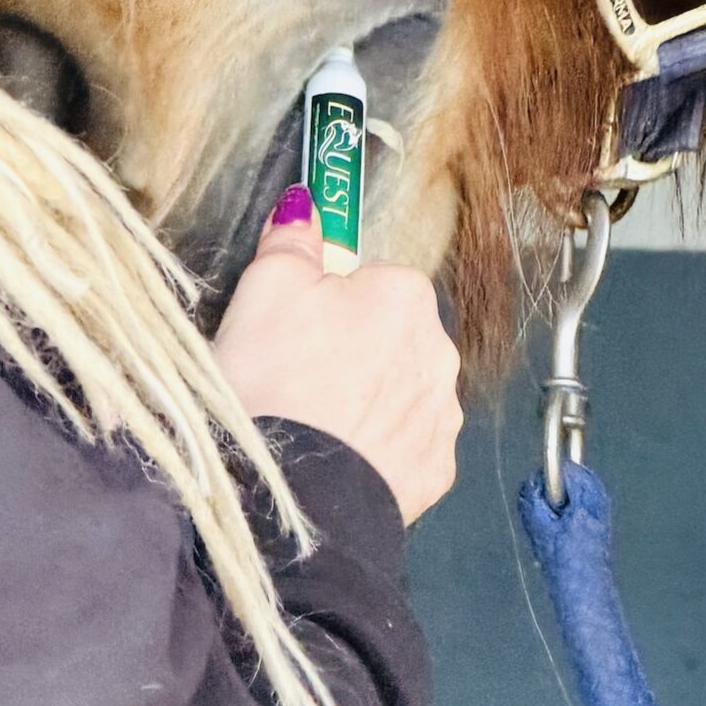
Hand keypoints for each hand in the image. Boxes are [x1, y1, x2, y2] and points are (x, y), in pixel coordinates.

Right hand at [213, 195, 462, 522]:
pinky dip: (379, 452)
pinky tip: (340, 460)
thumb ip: (291, 240)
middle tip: (297, 380)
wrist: (291, 498)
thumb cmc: (276, 384)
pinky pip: (406, 448)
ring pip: (402, 393)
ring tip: (316, 427)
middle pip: (391, 337)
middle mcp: (440, 350)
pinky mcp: (435, 470)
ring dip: (369, 403)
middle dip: (353, 353)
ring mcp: (442, 415)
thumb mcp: (263, 289)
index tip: (295, 332)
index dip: (326, 306)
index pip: (370, 284)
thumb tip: (304, 207)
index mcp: (406, 295)